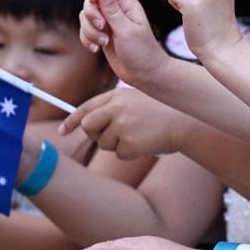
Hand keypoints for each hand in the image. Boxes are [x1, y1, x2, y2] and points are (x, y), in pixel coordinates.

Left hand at [59, 86, 190, 159]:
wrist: (187, 122)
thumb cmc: (163, 112)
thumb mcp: (136, 100)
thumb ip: (113, 108)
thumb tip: (88, 123)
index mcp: (118, 95)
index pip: (86, 107)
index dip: (72, 121)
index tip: (63, 131)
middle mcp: (117, 108)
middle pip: (88, 126)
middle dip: (96, 134)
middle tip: (113, 135)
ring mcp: (123, 125)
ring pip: (104, 143)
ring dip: (118, 144)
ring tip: (139, 135)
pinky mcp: (130, 143)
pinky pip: (119, 154)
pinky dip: (131, 153)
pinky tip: (145, 143)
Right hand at [79, 0, 171, 86]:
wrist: (144, 74)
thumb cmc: (142, 52)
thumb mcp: (127, 30)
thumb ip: (113, 11)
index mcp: (128, 4)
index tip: (94, 0)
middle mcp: (117, 11)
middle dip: (91, 13)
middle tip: (102, 27)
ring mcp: (108, 23)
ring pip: (86, 16)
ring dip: (89, 30)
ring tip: (103, 43)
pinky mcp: (101, 35)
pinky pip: (85, 30)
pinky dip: (87, 39)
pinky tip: (96, 49)